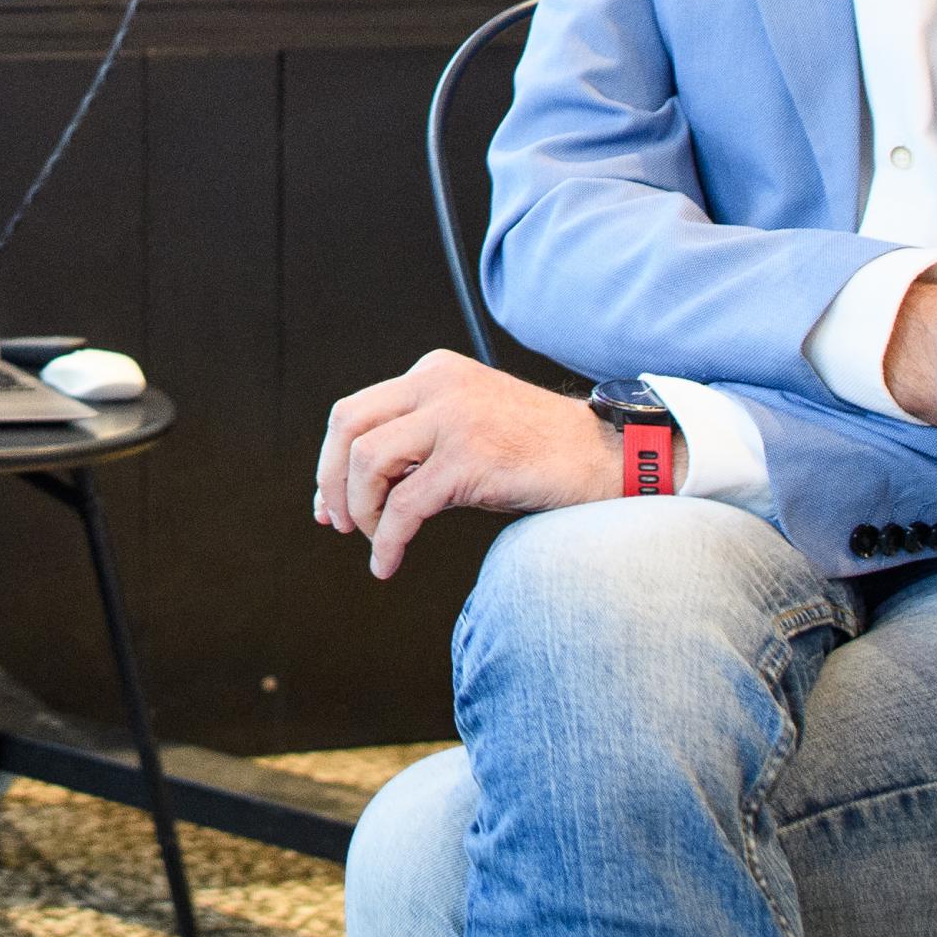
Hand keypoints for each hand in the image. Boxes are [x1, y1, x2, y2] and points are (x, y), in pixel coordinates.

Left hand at [315, 350, 626, 579]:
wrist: (606, 458)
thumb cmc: (537, 453)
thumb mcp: (467, 429)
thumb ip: (418, 443)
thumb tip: (356, 491)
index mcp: (433, 372)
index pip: (354, 411)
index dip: (330, 462)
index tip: (330, 504)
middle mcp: (438, 385)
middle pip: (348, 427)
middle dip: (332, 483)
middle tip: (340, 525)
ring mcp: (455, 418)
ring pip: (367, 462)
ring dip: (362, 511)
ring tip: (376, 542)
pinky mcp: (470, 459)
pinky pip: (405, 505)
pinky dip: (388, 540)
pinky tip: (388, 564)